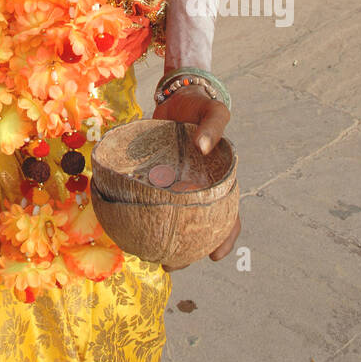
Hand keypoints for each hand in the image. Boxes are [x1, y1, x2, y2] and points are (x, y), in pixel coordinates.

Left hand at [153, 88, 237, 264]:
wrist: (174, 95)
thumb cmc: (199, 106)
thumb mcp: (214, 111)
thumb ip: (213, 126)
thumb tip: (204, 148)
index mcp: (218, 180)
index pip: (228, 215)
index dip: (225, 237)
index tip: (214, 256)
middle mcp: (198, 187)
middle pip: (197, 226)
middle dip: (188, 250)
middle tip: (170, 265)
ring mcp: (176, 185)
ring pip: (173, 218)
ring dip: (164, 239)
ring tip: (149, 256)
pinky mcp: (156, 179)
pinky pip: (152, 201)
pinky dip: (146, 215)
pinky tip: (132, 225)